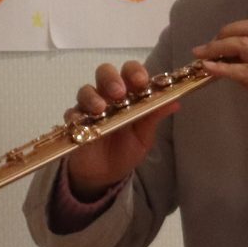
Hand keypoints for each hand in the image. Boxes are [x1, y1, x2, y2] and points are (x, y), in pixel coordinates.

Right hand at [64, 60, 182, 197]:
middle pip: (105, 73)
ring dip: (93, 96)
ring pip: (86, 90)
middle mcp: (108, 96)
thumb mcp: (144, 135)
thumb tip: (176, 102)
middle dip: (111, 78)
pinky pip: (71, 114)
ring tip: (100, 108)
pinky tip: (81, 122)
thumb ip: (154, 117)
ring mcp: (89, 107)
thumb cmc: (127, 150)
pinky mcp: (75, 122)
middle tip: (118, 92)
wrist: (106, 174)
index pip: (130, 73)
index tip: (141, 81)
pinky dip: (76, 115)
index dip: (134, 72)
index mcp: (129, 94)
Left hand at [194, 15, 247, 146]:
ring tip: (201, 54)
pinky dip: (222, 68)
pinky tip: (209, 68)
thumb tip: (230, 65)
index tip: (225, 35)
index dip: (242, 25)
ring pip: (243, 43)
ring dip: (217, 47)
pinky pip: (243, 69)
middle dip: (224, 33)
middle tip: (207, 45)